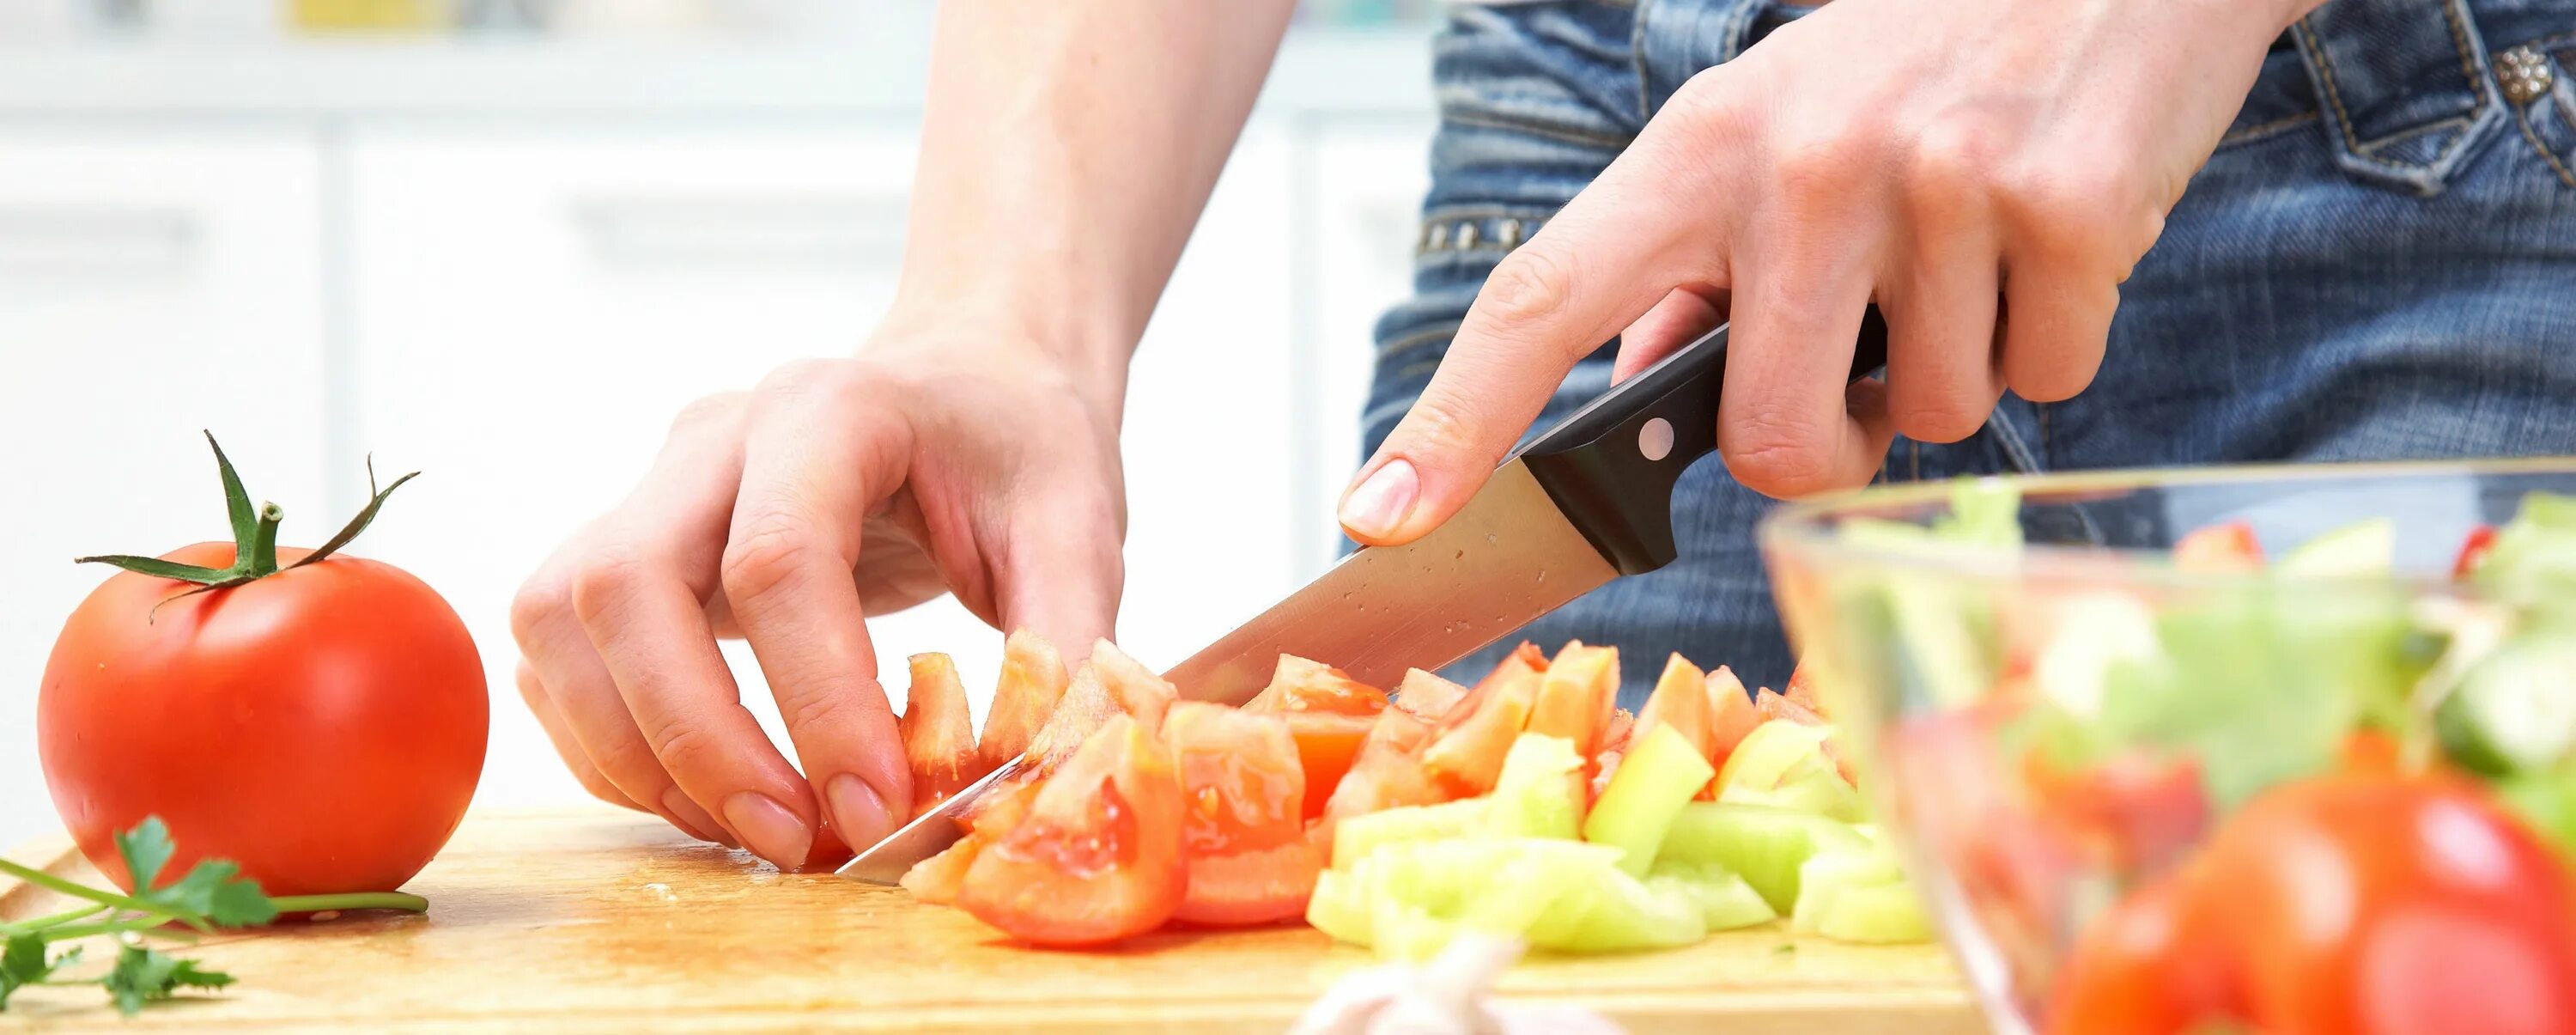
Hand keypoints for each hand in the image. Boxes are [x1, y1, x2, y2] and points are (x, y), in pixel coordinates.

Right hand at [509, 328, 1126, 869]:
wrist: (966, 379)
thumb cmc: (1015, 441)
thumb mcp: (1078, 518)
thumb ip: (1067, 636)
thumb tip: (1038, 777)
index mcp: (831, 411)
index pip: (778, 561)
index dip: (818, 702)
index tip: (879, 809)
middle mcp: (714, 440)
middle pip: (625, 587)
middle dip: (695, 742)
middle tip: (796, 841)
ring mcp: (653, 489)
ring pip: (560, 620)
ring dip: (634, 753)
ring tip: (751, 830)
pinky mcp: (628, 548)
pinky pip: (558, 654)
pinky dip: (609, 745)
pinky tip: (703, 797)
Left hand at [1338, 0, 2310, 541]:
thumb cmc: (1917, 63)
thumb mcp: (1769, 127)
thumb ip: (1693, 263)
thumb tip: (1637, 385)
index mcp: (1697, 149)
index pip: (1542, 299)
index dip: (1452, 422)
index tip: (1381, 518)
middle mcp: (1801, 164)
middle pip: (1766, 440)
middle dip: (1825, 445)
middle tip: (1868, 367)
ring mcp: (1934, 182)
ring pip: (1928, 420)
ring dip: (1956, 372)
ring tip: (1973, 254)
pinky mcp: (2067, 206)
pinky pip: (2045, 378)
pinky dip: (2053, 338)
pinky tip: (2052, 238)